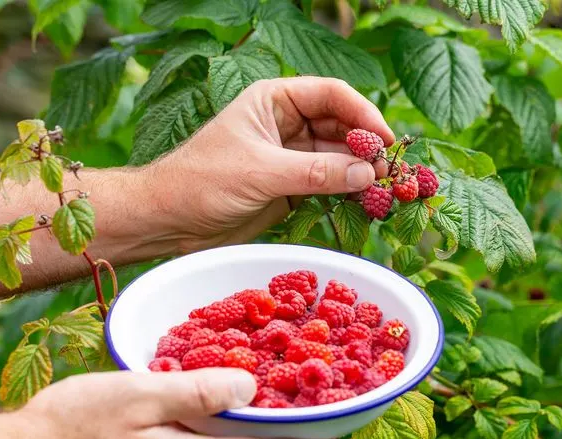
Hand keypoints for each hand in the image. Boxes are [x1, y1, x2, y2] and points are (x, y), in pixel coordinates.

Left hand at [145, 76, 394, 252]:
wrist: (169, 220)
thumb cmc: (202, 182)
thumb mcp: (260, 172)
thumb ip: (315, 172)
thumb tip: (367, 174)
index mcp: (274, 100)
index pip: (332, 95)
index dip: (364, 115)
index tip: (386, 141)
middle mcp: (287, 124)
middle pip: (342, 126)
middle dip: (367, 147)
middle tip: (392, 173)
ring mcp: (291, 156)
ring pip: (339, 158)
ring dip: (361, 173)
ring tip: (385, 191)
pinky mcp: (292, 187)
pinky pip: (329, 184)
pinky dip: (348, 193)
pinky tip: (366, 203)